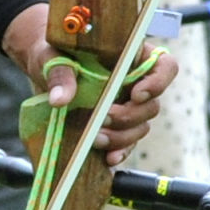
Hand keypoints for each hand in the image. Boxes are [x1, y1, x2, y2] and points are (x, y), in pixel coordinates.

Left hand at [0, 4, 176, 164]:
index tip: (136, 94)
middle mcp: (136, 82)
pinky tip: (108, 158)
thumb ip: (61, 74)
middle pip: (152, 105)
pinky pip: (127, 143)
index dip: (158, 82)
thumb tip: (60, 99)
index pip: (165, 66)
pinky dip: (120, 151)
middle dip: (129, 117)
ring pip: (141, 127)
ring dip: (121, 137)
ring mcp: (126, 106)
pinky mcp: (114, 126)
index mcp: (132, 56)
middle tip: (104, 118)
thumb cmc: (55, 51)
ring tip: (95, 138)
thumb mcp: (55, 55)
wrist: (44, 68)